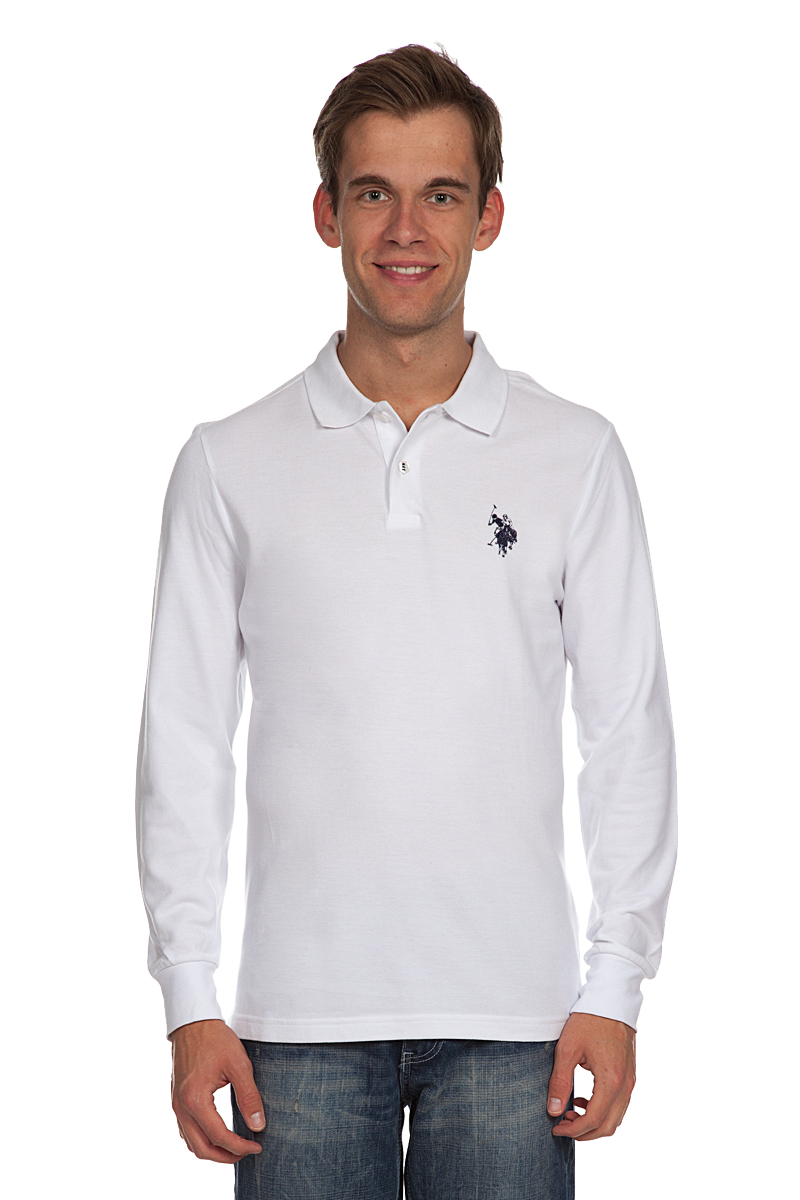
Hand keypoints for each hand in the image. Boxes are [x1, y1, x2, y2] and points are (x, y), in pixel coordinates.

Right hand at [169, 1018, 264, 1163]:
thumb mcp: (238, 1064)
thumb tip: (259, 1125)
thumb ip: (249, 1097)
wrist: (192, 1022)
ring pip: (191, 1143)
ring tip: (235, 1146)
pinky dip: (202, 1139)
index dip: (239, 1146)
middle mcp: (181, 1107)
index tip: (257, 1146)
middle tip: (247, 1152)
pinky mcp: (177, 1100)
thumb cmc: (216, 1039)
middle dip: (225, 1156)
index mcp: (195, 1099)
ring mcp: (176, 1105)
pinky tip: (218, 1134)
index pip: (218, 1137)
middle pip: (201, 1149)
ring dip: (212, 1150)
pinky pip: (186, 1131)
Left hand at [546, 1011, 635, 1140]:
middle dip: (584, 1133)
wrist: (611, 1000)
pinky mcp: (630, 1075)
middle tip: (562, 1125)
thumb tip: (553, 1110)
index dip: (573, 1130)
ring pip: (616, 1118)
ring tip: (570, 1112)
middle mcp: (626, 1085)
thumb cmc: (588, 1020)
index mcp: (611, 1080)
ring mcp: (630, 1081)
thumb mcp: (567, 1048)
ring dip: (594, 1122)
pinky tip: (583, 1099)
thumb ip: (560, 1081)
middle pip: (608, 1126)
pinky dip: (602, 1110)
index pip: (594, 1120)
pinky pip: (619, 1105)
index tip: (555, 1128)